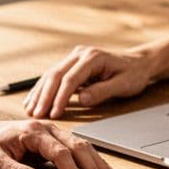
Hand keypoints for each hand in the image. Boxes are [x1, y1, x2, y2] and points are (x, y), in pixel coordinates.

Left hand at [0, 118, 117, 168]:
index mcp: (32, 132)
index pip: (60, 153)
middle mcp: (46, 128)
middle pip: (77, 146)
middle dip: (92, 168)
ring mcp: (52, 131)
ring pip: (81, 145)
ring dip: (96, 163)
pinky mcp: (53, 138)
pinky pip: (76, 147)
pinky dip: (91, 159)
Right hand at [23, 45, 155, 118]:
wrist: (138, 62)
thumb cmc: (133, 74)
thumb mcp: (123, 85)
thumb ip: (103, 91)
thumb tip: (82, 99)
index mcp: (92, 57)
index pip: (71, 78)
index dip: (60, 97)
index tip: (54, 114)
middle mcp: (80, 54)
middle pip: (55, 74)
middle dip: (44, 96)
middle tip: (36, 115)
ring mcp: (74, 57)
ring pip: (50, 74)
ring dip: (39, 93)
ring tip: (30, 110)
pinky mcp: (71, 64)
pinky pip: (53, 76)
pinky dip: (42, 89)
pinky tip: (34, 100)